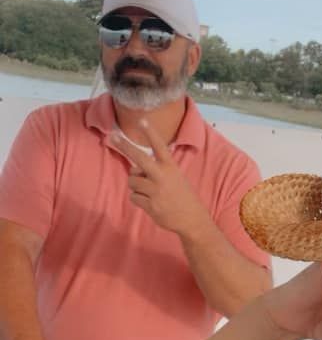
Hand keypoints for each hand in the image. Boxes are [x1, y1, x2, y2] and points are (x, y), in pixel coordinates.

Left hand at [112, 120, 205, 236]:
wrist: (191, 218)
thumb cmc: (181, 195)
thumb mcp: (175, 177)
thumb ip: (156, 171)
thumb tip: (133, 170)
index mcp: (170, 167)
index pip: (159, 146)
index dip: (150, 133)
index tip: (141, 120)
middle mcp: (162, 176)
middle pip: (139, 158)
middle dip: (125, 146)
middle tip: (112, 137)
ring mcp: (156, 190)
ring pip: (132, 181)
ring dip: (136, 186)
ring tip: (150, 192)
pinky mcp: (150, 204)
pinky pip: (133, 197)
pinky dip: (139, 200)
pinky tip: (151, 203)